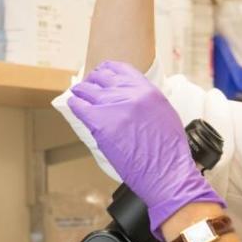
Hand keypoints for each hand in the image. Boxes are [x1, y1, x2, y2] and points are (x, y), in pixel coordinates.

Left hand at [66, 61, 224, 237]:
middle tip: (88, 87)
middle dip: (92, 80)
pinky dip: (74, 104)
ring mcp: (114, 107)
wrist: (165, 172)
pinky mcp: (100, 123)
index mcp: (148, 90)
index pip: (120, 69)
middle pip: (101, 77)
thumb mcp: (164, 113)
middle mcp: (130, 94)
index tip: (101, 74)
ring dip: (81, 92)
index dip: (107, 70)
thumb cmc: (167, 151)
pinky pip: (79, 106)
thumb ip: (146, 100)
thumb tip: (130, 96)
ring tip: (78, 95)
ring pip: (87, 89)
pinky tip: (73, 105)